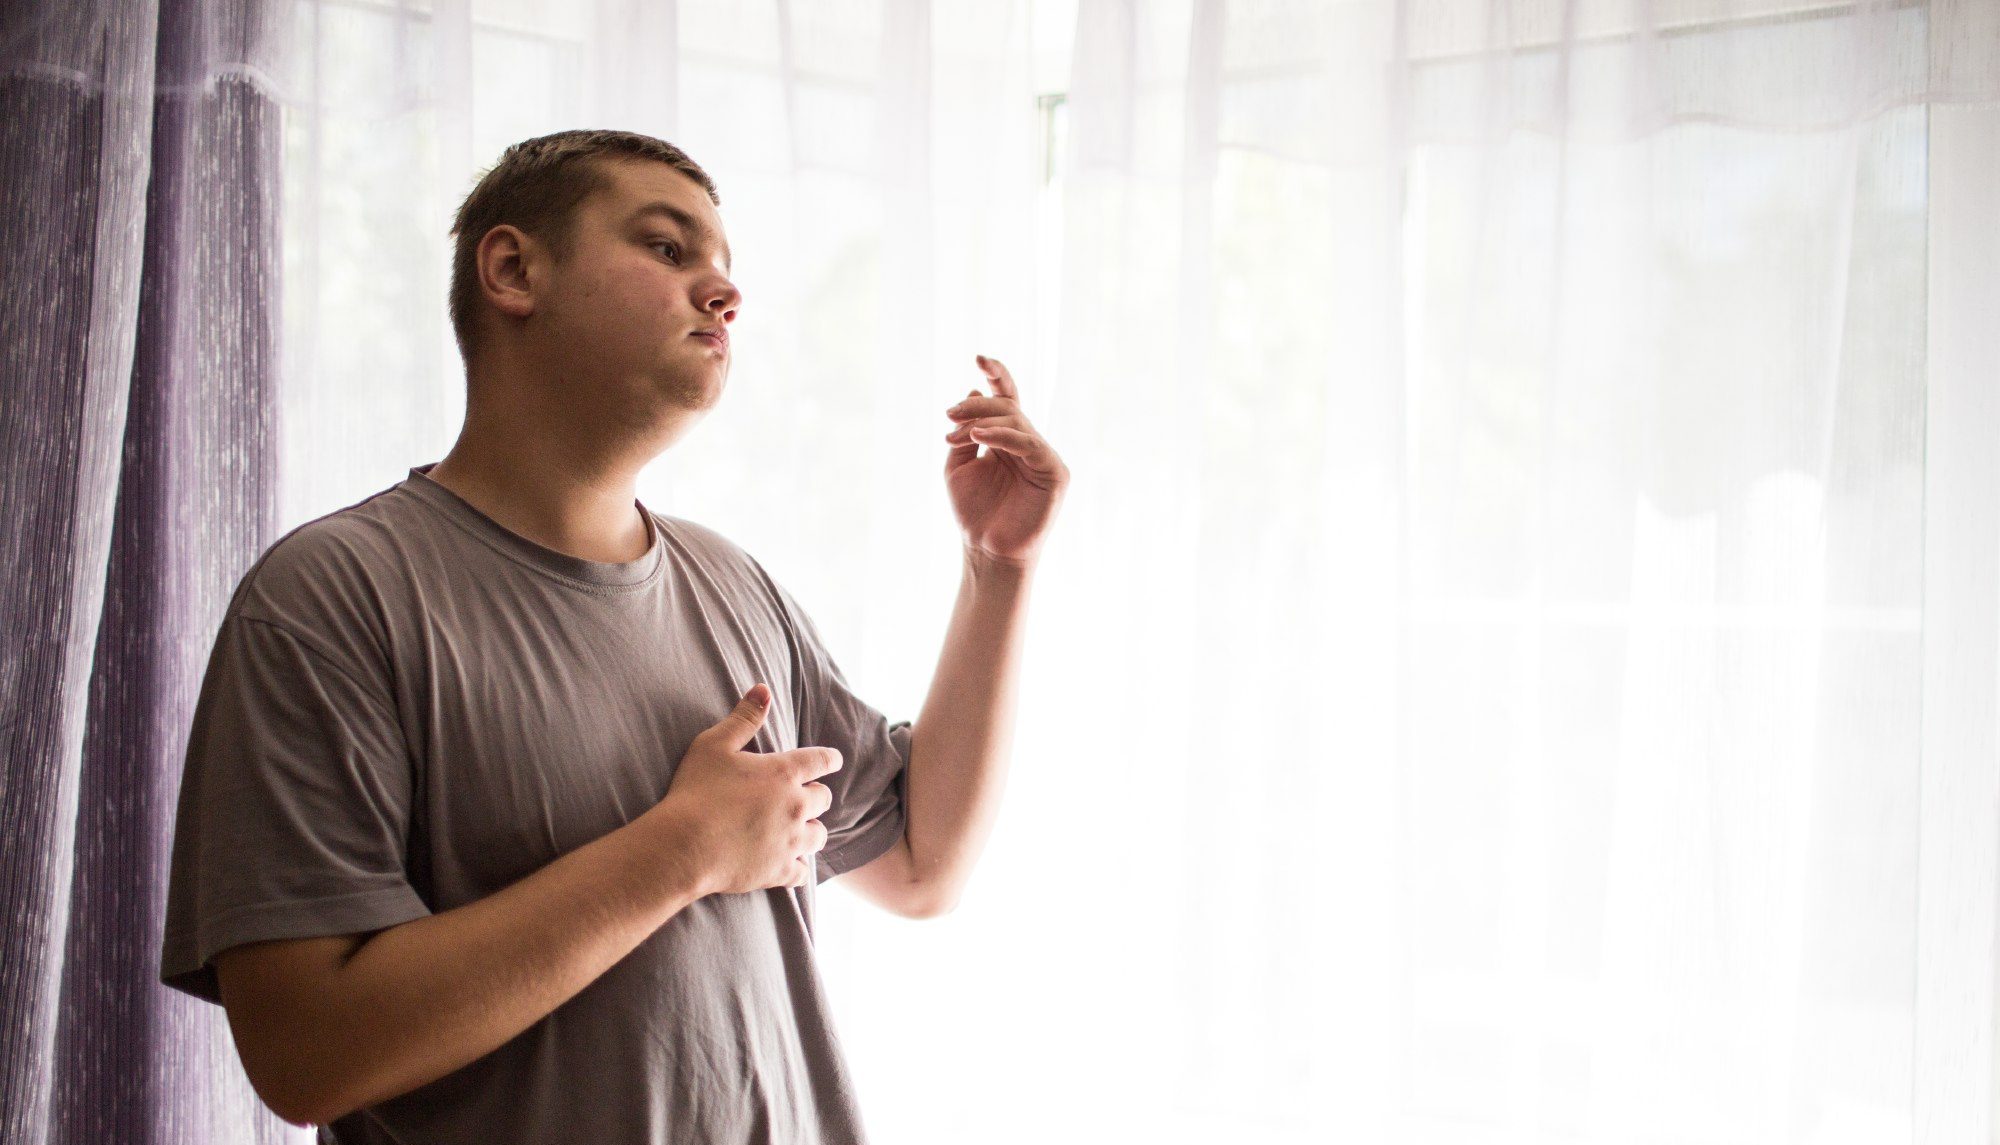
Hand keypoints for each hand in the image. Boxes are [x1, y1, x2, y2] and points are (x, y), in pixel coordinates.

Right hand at [649, 684, 841, 895]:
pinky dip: (799, 868)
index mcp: (785, 772)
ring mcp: (791, 841)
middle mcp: (796, 806)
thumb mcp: (714, 744)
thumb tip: (764, 689)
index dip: (830, 759)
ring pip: (819, 836)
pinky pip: (803, 872)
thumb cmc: (696, 791)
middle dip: (815, 796)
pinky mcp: (780, 871)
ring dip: (811, 831)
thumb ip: (744, 717)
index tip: (833, 760)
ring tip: (800, 832)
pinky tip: (793, 868)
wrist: (684, 846)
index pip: (822, 760)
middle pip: (823, 799)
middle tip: (805, 797)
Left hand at [942, 354, 1069, 568]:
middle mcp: (1028, 445)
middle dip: (976, 406)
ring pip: (1018, 421)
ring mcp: (1043, 458)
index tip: (978, 357)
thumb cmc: (974, 513)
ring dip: (983, 420)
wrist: (986, 550)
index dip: (998, 375)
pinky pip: (1030, 444)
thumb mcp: (959, 466)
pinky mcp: (1055, 473)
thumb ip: (965, 432)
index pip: (1007, 400)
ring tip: (956, 431)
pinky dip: (1003, 436)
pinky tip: (979, 436)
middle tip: (949, 414)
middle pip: (1008, 408)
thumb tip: (975, 392)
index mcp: (1007, 441)